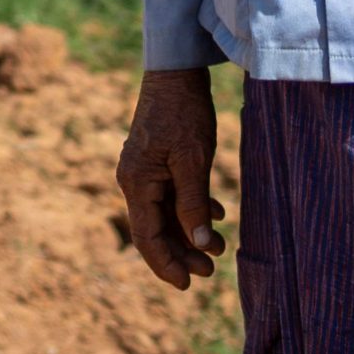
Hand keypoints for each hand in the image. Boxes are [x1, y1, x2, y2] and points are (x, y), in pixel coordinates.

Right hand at [116, 66, 225, 289]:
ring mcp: (144, 169)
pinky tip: (218, 212)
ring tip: (219, 247)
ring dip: (190, 231)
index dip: (167, 264)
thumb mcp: (193, 158)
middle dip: (183, 252)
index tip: (188, 284)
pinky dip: (193, 206)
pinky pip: (171, 193)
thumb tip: (199, 241)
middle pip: (156, 229)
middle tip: (211, 270)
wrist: (176, 69)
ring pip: (165, 212)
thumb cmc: (184, 111)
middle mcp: (134, 180)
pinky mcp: (157, 159)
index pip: (147, 237)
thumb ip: (193, 202)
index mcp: (136, 183)